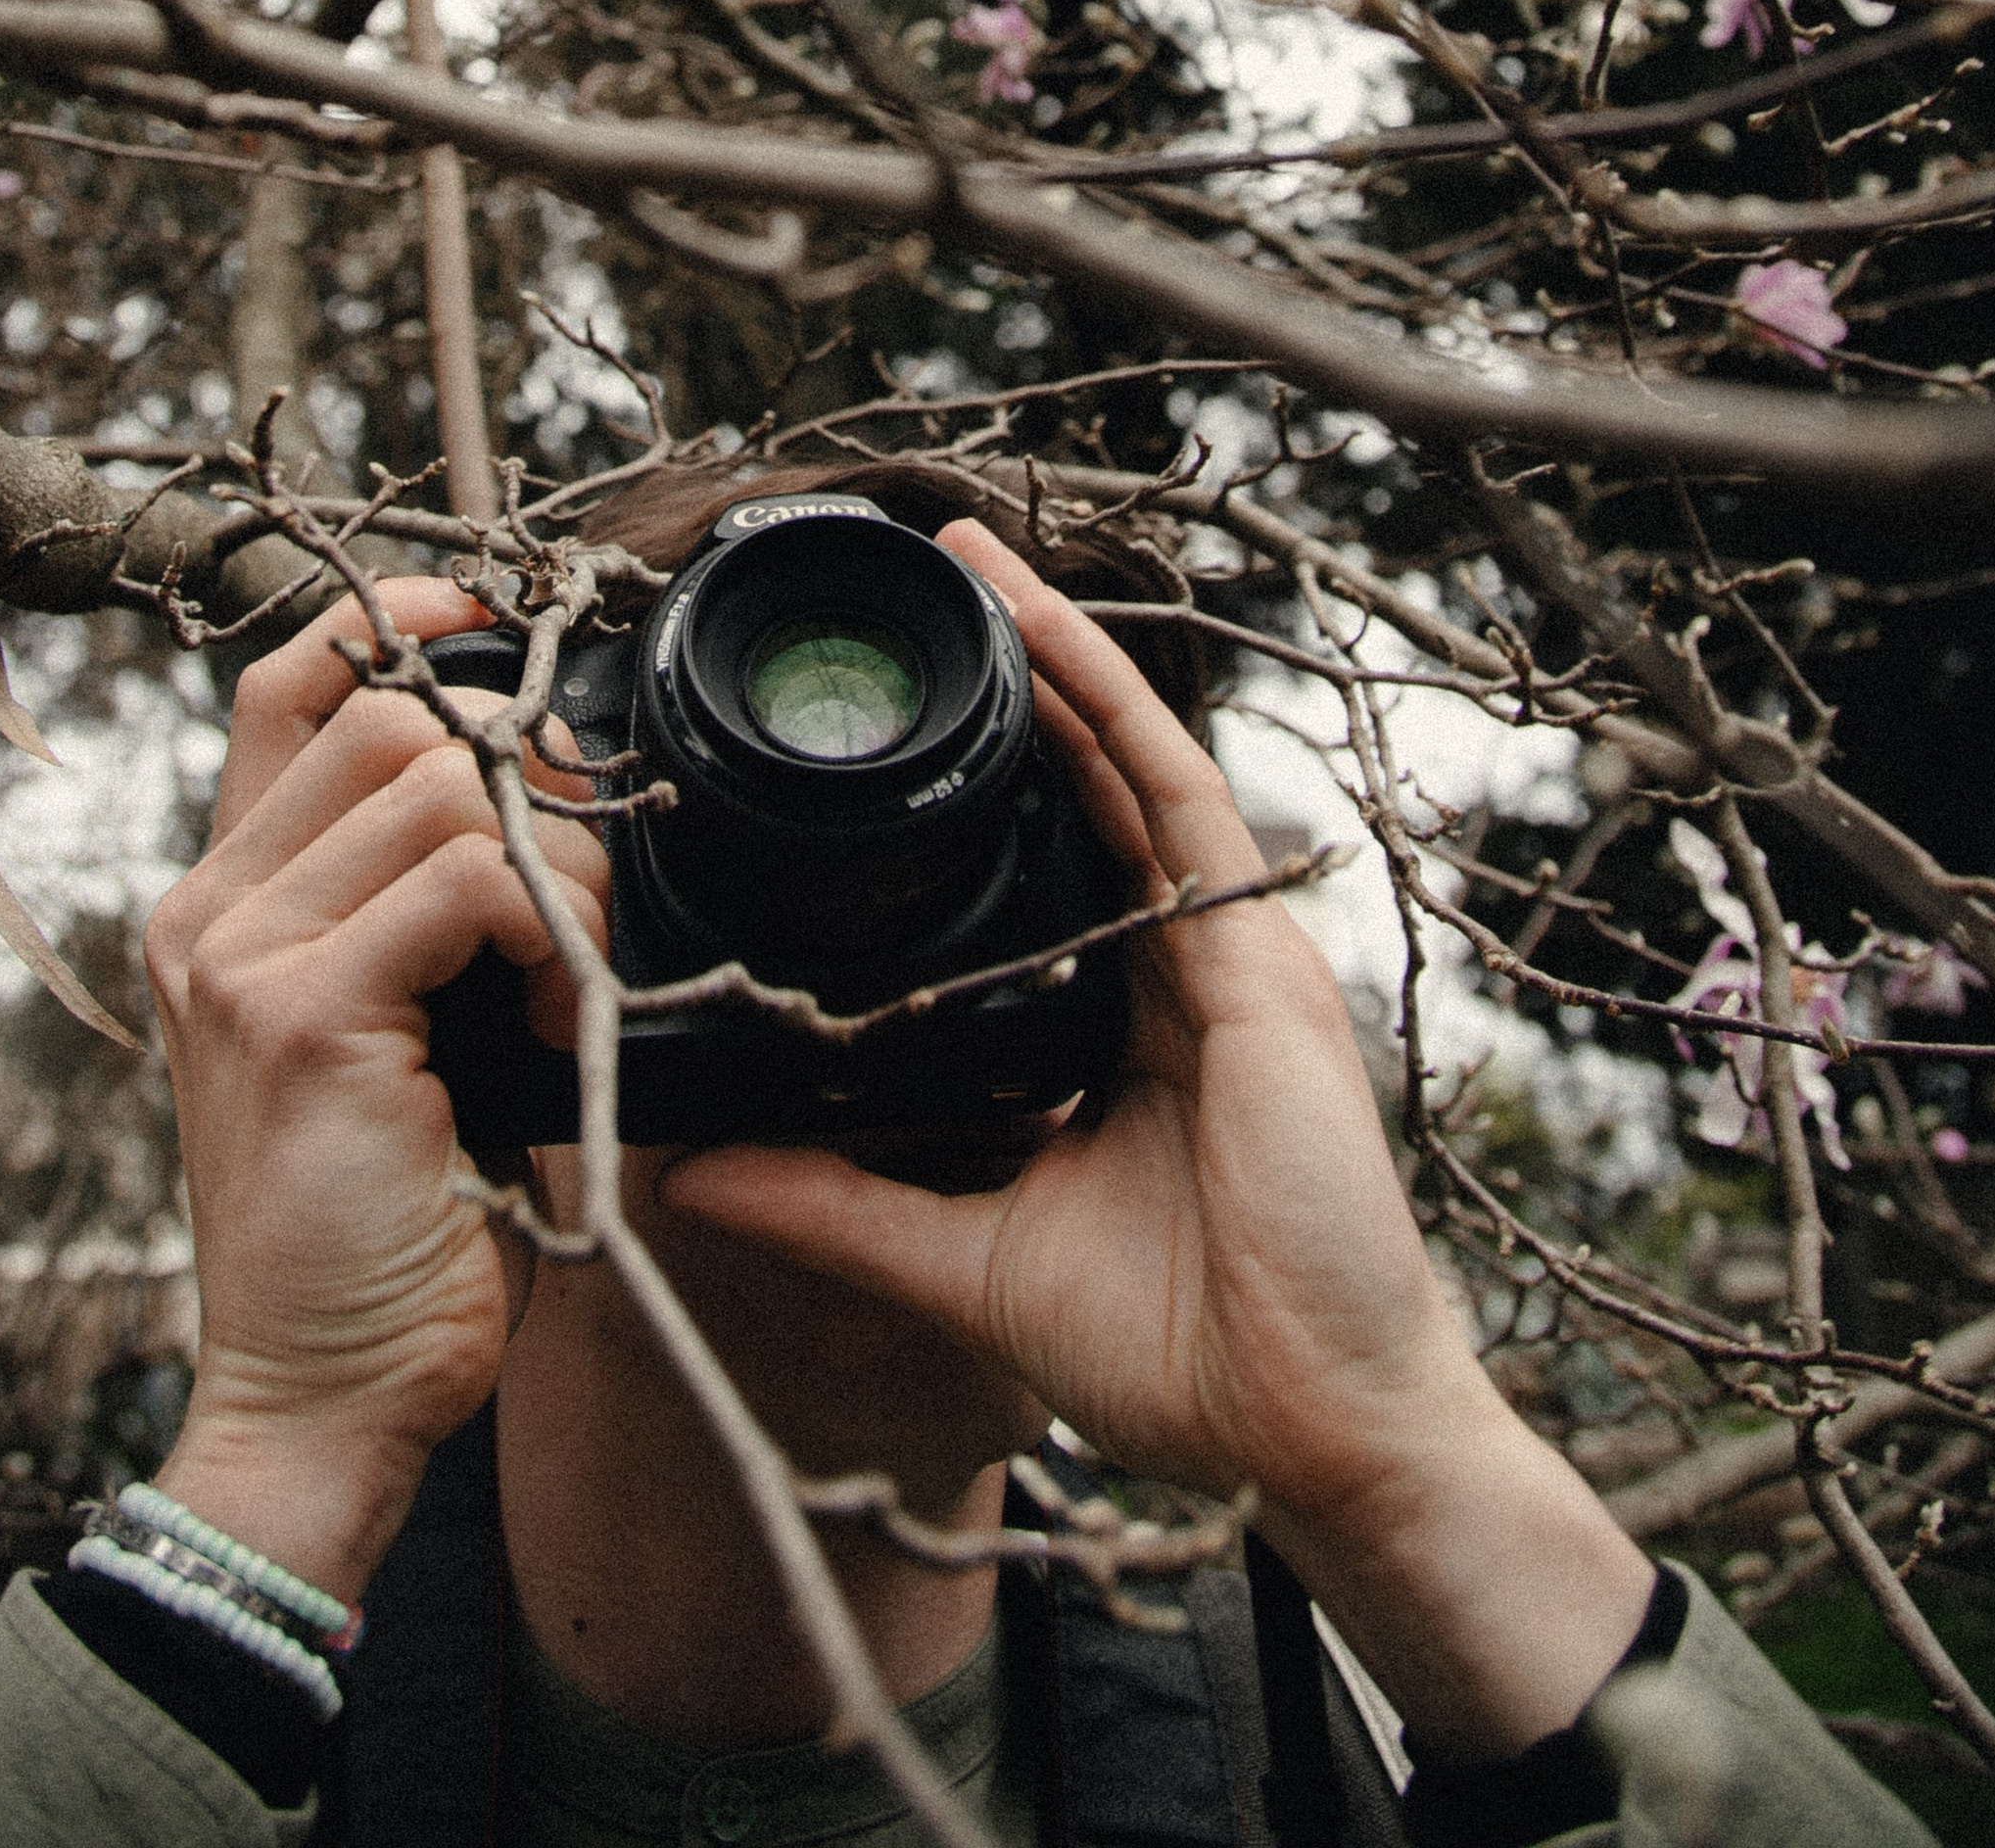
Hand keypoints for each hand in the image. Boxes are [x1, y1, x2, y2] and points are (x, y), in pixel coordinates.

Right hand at [144, 579, 607, 1602]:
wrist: (319, 1403)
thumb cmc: (383, 1228)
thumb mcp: (396, 1037)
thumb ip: (427, 907)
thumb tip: (536, 771)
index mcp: (222, 907)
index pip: (292, 692)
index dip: (393, 623)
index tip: (490, 616)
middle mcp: (210, 916)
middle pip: (385, 719)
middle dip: (517, 775)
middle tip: (572, 892)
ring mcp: (242, 962)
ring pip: (434, 787)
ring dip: (550, 865)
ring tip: (567, 977)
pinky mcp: (304, 1019)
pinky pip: (464, 885)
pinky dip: (544, 931)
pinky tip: (554, 1022)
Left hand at [662, 524, 1651, 1757]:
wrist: (1306, 1433)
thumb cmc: (1176, 1356)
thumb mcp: (963, 1265)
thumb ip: (835, 1208)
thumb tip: (689, 1171)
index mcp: (1122, 1027)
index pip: (1045, 865)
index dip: (987, 778)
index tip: (891, 719)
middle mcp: (1179, 971)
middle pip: (1090, 786)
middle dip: (1022, 678)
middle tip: (936, 577)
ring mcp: (1228, 957)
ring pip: (1132, 764)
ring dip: (1062, 656)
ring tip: (983, 561)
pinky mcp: (1258, 965)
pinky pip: (1181, 803)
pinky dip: (1119, 713)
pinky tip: (1063, 640)